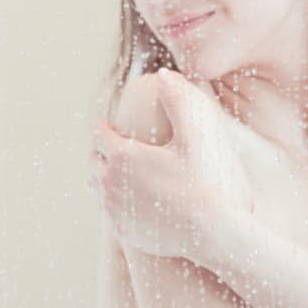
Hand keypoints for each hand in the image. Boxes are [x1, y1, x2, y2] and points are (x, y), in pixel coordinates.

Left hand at [88, 69, 257, 260]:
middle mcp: (110, 185)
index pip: (100, 134)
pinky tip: (130, 199)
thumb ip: (179, 98)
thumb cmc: (207, 180)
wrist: (214, 233)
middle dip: (100, 150)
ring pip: (97, 189)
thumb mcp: (197, 133)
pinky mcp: (126, 233)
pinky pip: (111, 213)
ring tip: (116, 170)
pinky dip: (116, 201)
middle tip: (111, 144)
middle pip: (93, 162)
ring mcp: (116, 213)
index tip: (112, 122)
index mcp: (121, 157)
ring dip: (104, 176)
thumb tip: (163, 74)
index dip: (105, 125)